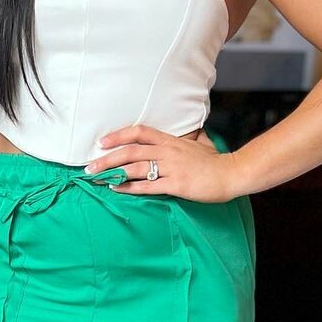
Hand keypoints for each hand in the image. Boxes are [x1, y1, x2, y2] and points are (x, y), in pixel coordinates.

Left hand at [85, 124, 236, 202]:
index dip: (118, 135)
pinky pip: (148, 186)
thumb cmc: (216, 161)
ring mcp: (172, 167)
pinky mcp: (177, 184)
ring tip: (97, 178)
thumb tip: (189, 133)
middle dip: (107, 158)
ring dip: (113, 173)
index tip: (102, 142)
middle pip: (131, 150)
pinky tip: (117, 189)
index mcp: (171, 140)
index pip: (139, 132)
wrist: (232, 173)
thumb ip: (189, 138)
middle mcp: (168, 151)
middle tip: (89, 165)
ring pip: (135, 167)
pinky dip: (130, 188)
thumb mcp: (200, 144)